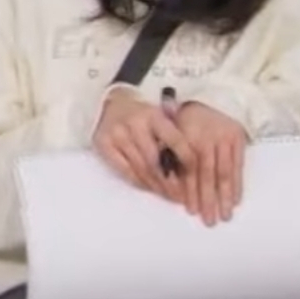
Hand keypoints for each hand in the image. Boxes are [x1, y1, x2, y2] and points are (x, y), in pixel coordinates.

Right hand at [92, 89, 192, 207]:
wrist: (110, 104)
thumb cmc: (142, 115)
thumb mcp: (161, 116)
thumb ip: (175, 134)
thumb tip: (192, 165)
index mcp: (154, 115)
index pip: (175, 140)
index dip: (187, 160)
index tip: (197, 175)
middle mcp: (134, 123)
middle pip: (156, 160)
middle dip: (170, 180)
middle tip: (181, 194)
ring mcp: (117, 134)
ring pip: (140, 168)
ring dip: (156, 184)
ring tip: (168, 194)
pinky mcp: (103, 144)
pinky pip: (124, 170)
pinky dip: (139, 181)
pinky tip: (149, 186)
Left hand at [171, 100, 247, 224]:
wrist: (209, 97)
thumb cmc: (183, 119)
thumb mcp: (168, 131)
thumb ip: (167, 155)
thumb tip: (165, 183)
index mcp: (185, 137)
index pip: (188, 170)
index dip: (189, 190)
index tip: (189, 209)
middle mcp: (206, 138)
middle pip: (207, 175)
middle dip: (208, 199)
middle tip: (209, 220)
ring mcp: (224, 139)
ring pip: (224, 172)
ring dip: (225, 196)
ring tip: (224, 215)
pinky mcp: (238, 140)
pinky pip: (238, 166)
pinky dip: (237, 184)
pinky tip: (235, 200)